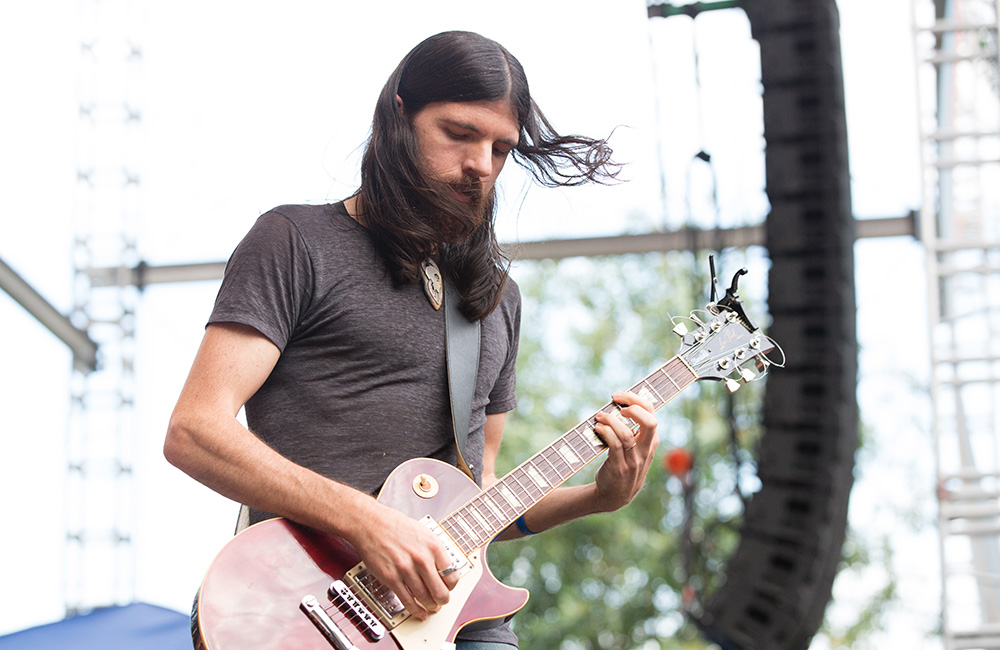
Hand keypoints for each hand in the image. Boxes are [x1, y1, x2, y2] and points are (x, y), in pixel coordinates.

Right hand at [346, 502, 460, 620]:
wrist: (370, 523)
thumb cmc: (394, 525)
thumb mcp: (424, 532)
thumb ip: (434, 551)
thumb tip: (443, 568)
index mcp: (433, 546)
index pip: (452, 576)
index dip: (451, 586)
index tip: (448, 588)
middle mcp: (422, 559)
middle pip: (440, 591)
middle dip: (442, 600)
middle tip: (441, 601)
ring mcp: (406, 570)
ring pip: (425, 598)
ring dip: (430, 607)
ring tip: (431, 607)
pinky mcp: (391, 578)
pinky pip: (407, 600)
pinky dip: (415, 610)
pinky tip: (419, 612)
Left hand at [592, 390, 658, 511]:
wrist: (615, 495)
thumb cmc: (623, 464)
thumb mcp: (636, 449)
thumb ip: (634, 431)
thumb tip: (620, 403)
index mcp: (651, 442)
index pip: (652, 414)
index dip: (637, 401)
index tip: (620, 396)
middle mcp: (646, 450)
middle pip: (650, 422)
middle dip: (633, 407)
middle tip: (617, 404)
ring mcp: (634, 460)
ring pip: (627, 434)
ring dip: (611, 421)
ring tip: (600, 417)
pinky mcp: (620, 467)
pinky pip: (615, 445)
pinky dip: (606, 432)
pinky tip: (598, 428)